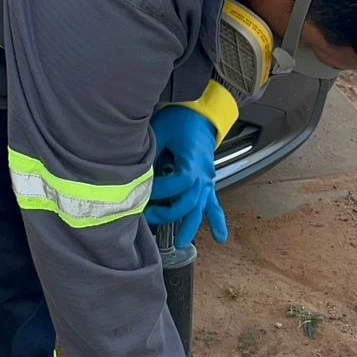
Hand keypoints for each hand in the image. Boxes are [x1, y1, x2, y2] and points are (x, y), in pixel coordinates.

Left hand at [145, 106, 227, 247]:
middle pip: (189, 202)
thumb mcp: (160, 130)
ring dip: (191, 225)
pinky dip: (218, 220)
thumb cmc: (181, 119)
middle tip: (149, 218)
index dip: (161, 189)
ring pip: (201, 208)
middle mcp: (203, 174)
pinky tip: (221, 237)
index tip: (143, 189)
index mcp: (193, 162)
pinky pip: (213, 203)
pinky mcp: (207, 181)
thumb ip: (151, 153)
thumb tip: (135, 173)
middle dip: (169, 213)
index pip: (178, 183)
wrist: (199, 112)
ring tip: (183, 244)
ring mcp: (207, 180)